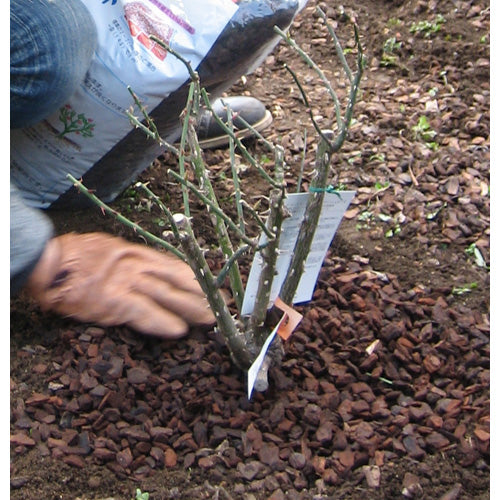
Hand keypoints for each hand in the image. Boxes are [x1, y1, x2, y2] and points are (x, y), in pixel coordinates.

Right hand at [25, 232, 214, 337]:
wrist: (49, 264)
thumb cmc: (77, 257)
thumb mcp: (113, 250)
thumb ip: (136, 261)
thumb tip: (155, 271)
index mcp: (139, 253)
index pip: (177, 267)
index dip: (198, 280)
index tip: (214, 288)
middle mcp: (138, 265)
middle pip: (179, 281)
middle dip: (203, 295)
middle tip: (223, 308)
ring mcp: (128, 282)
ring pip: (168, 296)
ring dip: (192, 310)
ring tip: (211, 322)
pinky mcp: (114, 301)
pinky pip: (144, 313)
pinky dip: (162, 322)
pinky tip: (178, 331)